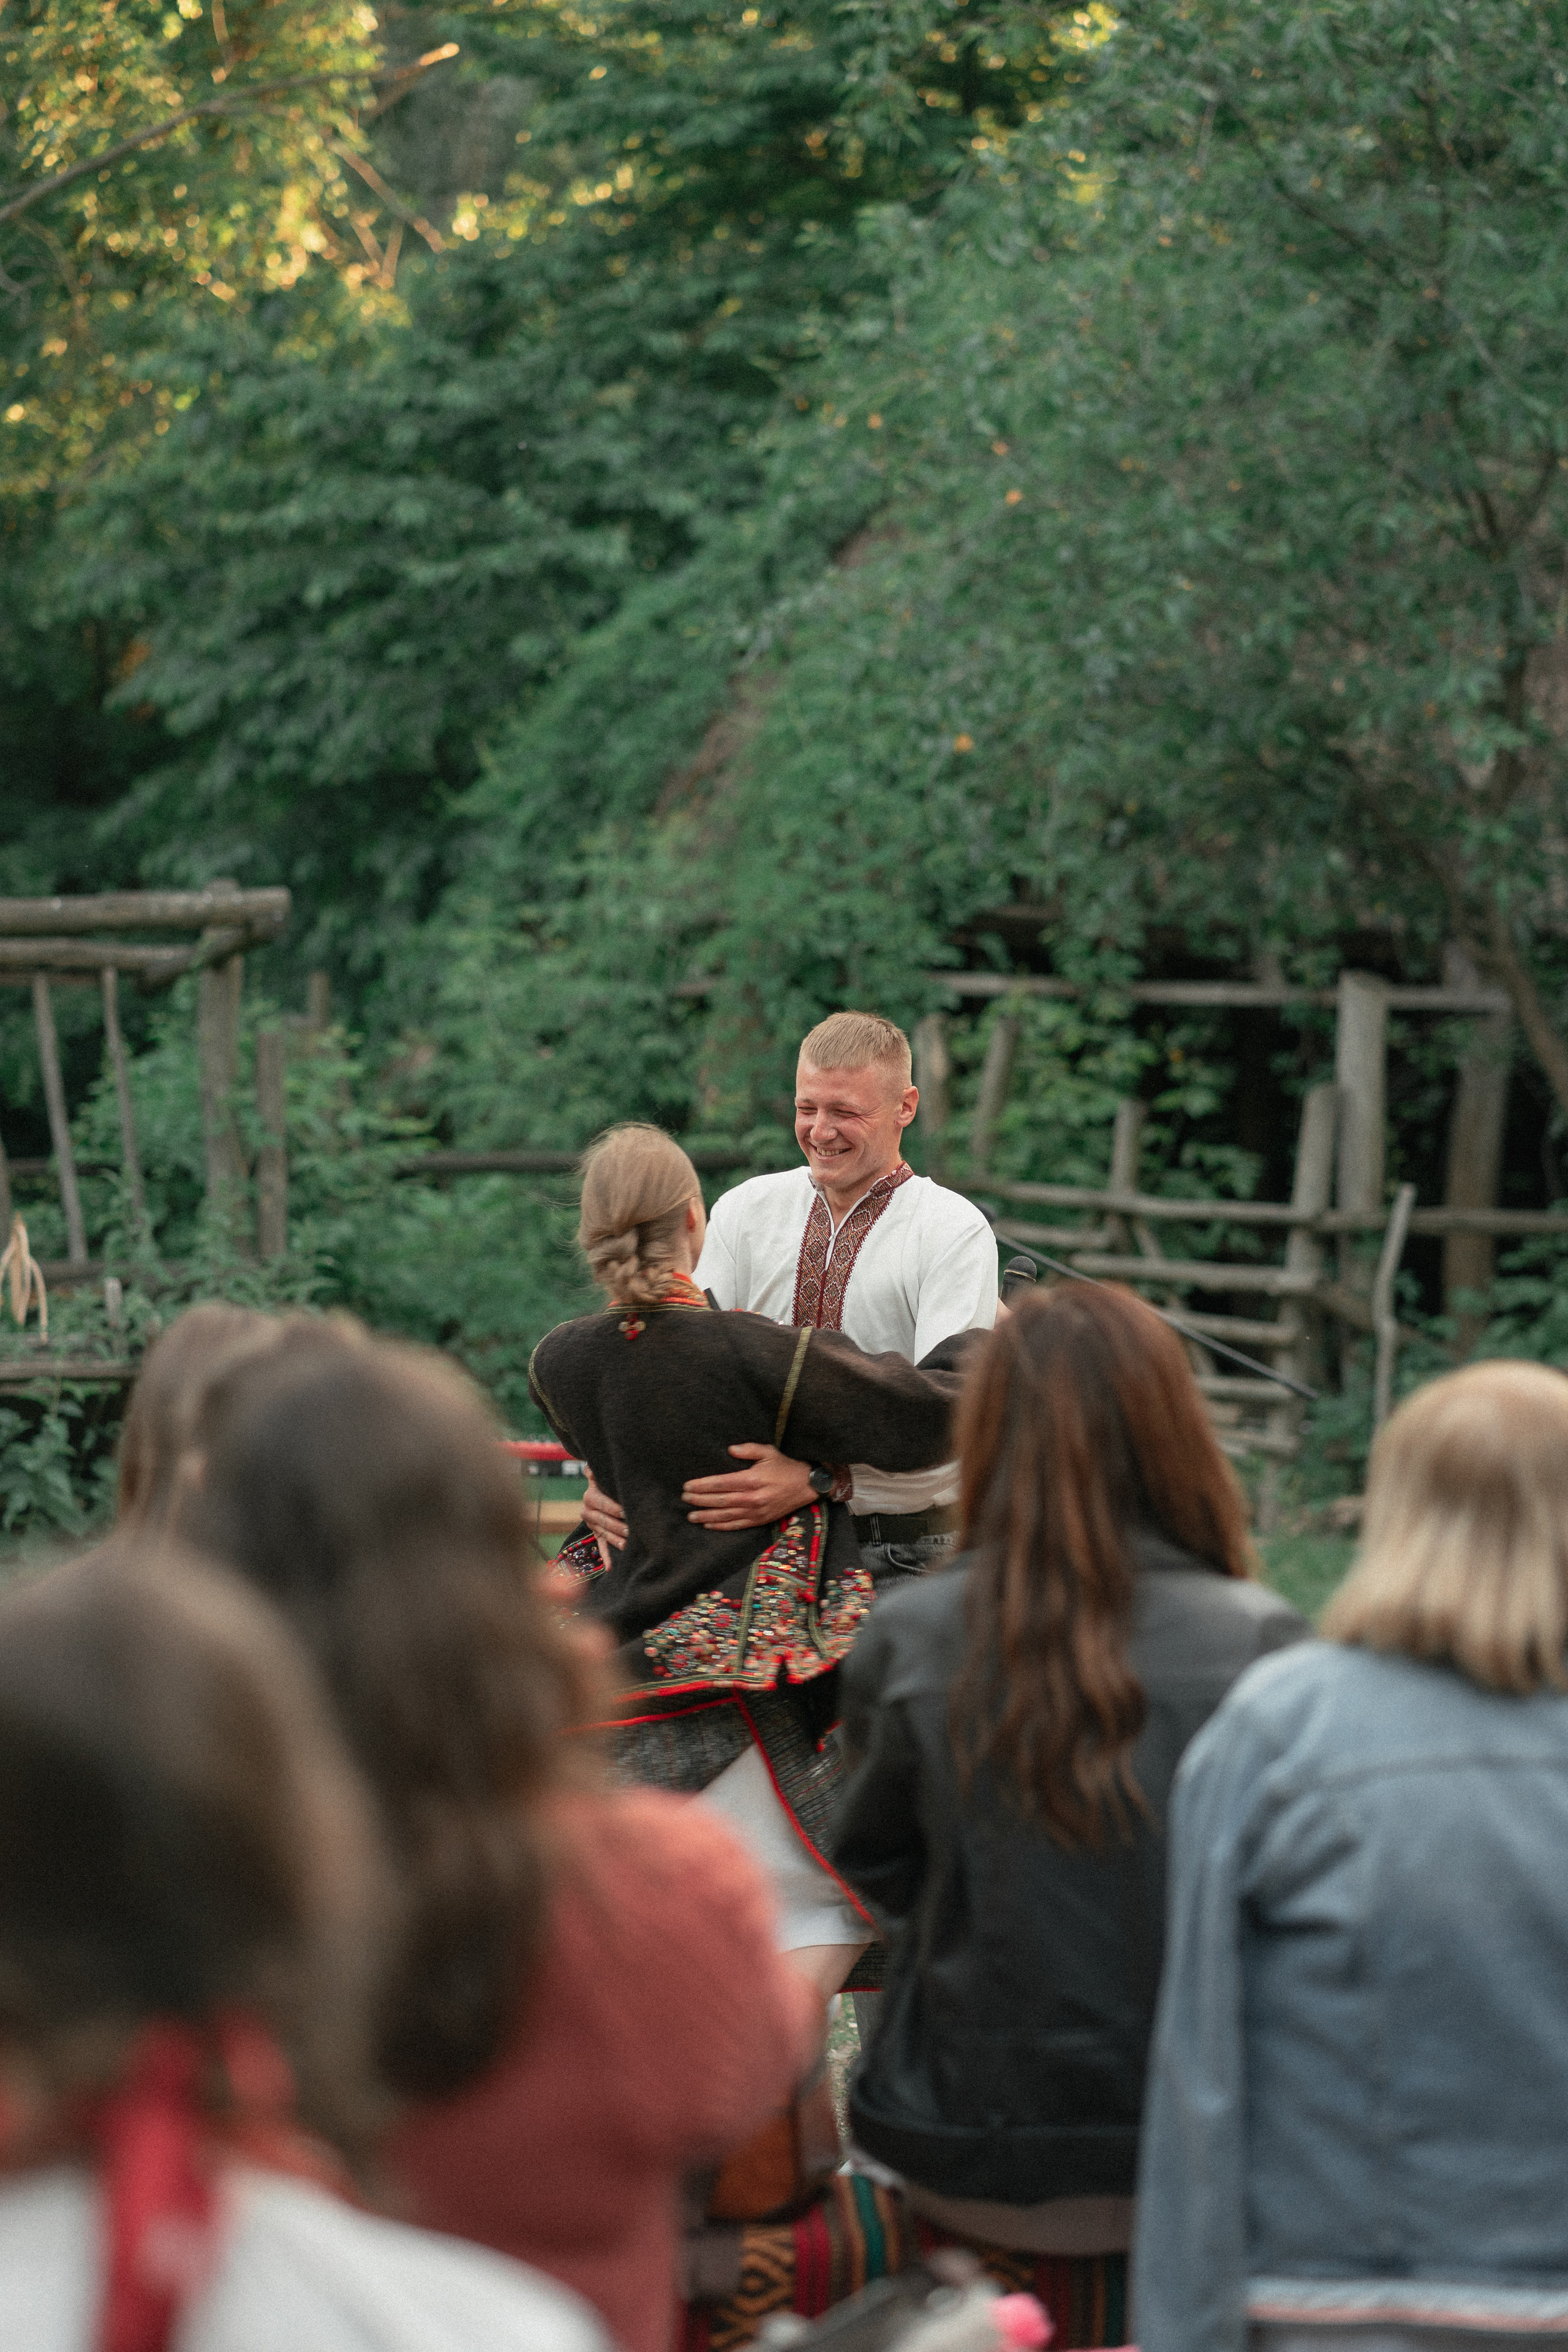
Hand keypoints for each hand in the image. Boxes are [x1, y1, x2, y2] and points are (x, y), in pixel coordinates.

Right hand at [581, 1470, 628, 1553]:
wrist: (600, 1489)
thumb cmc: (605, 1480)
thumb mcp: (600, 1474)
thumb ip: (594, 1471)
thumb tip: (590, 1469)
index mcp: (590, 1497)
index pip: (602, 1503)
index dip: (614, 1508)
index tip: (627, 1511)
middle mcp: (588, 1511)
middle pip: (604, 1521)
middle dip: (618, 1526)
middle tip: (631, 1530)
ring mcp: (592, 1525)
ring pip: (604, 1534)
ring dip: (615, 1540)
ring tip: (627, 1545)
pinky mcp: (597, 1534)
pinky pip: (601, 1546)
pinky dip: (606, 1557)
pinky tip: (611, 1568)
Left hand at [682, 1444, 816, 1530]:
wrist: (807, 1486)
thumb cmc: (786, 1466)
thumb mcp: (769, 1452)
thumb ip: (748, 1449)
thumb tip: (730, 1449)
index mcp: (753, 1479)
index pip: (721, 1483)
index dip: (703, 1485)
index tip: (688, 1485)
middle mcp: (753, 1498)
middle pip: (720, 1500)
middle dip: (700, 1500)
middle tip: (684, 1498)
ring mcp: (757, 1511)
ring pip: (726, 1516)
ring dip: (707, 1516)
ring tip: (691, 1516)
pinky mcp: (760, 1520)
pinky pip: (737, 1525)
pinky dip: (722, 1526)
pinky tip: (709, 1525)